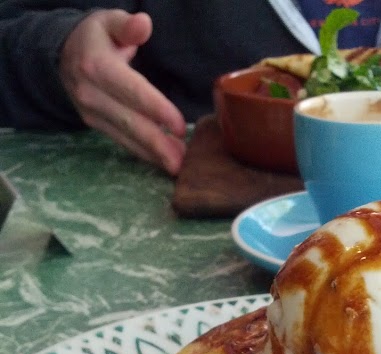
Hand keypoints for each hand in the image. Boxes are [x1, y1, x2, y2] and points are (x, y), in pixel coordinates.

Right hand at [59, 10, 186, 174]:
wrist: (60, 55)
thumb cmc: (94, 38)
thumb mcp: (108, 22)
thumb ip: (127, 26)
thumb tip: (144, 24)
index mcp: (97, 66)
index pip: (132, 91)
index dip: (157, 110)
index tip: (181, 126)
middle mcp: (91, 94)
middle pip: (130, 122)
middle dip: (158, 144)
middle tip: (182, 162)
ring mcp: (92, 113)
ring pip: (127, 137)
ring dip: (153, 154)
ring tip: (178, 166)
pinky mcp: (96, 125)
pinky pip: (123, 142)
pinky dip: (144, 154)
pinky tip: (163, 161)